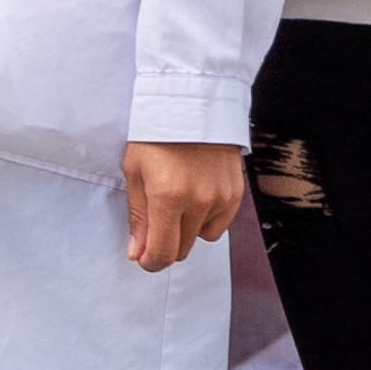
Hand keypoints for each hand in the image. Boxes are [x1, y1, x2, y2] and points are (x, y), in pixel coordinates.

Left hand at [121, 138, 244, 273]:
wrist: (192, 108)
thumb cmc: (156, 136)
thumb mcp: (135, 173)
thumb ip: (138, 216)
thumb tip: (138, 252)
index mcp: (168, 197)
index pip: (163, 252)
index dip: (151, 261)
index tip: (144, 258)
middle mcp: (198, 201)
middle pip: (182, 249)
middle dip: (165, 245)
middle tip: (154, 227)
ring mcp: (220, 198)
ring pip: (201, 238)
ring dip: (186, 231)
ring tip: (175, 203)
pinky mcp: (235, 194)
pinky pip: (219, 225)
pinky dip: (205, 220)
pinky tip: (194, 199)